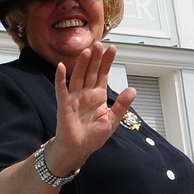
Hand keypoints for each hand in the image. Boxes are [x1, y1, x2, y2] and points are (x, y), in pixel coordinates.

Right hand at [45, 44, 134, 174]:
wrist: (78, 149)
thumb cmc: (93, 136)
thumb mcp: (112, 120)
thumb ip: (121, 105)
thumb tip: (132, 89)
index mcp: (98, 96)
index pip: (103, 74)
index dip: (107, 62)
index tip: (112, 49)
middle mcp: (86, 93)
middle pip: (91, 72)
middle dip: (95, 58)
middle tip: (100, 44)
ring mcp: (74, 98)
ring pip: (78, 77)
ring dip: (82, 64)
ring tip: (87, 51)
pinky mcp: (64, 105)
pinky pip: (61, 89)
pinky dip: (60, 78)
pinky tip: (61, 67)